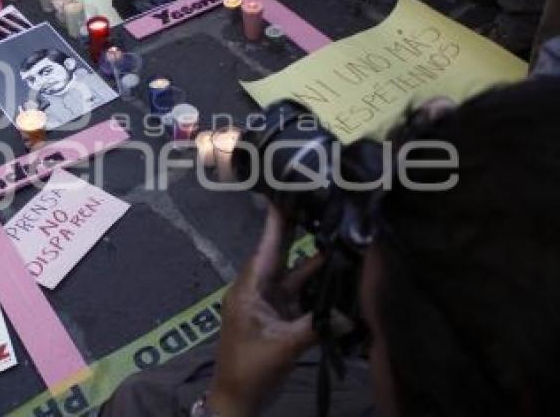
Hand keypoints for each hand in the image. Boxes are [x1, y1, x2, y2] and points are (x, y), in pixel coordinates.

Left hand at [207, 203, 321, 416]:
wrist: (238, 401)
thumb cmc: (251, 370)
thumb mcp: (283, 347)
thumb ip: (316, 327)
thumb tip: (349, 313)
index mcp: (249, 290)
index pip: (265, 249)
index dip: (276, 223)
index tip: (284, 193)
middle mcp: (258, 290)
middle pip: (281, 255)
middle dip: (298, 232)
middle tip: (317, 202)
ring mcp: (270, 304)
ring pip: (295, 275)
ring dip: (315, 261)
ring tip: (339, 236)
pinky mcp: (280, 317)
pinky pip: (300, 294)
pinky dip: (317, 285)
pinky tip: (338, 273)